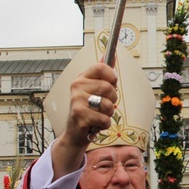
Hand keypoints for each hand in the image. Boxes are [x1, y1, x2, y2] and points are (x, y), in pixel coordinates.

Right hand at [52, 63, 118, 177]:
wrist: (75, 132)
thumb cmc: (88, 109)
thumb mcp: (93, 89)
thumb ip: (102, 73)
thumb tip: (110, 55)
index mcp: (82, 78)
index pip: (101, 67)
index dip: (111, 75)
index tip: (113, 83)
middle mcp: (77, 87)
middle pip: (109, 88)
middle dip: (112, 99)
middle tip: (103, 105)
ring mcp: (77, 101)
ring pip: (108, 105)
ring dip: (109, 113)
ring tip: (99, 114)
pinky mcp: (79, 116)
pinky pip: (105, 119)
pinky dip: (104, 124)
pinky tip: (96, 123)